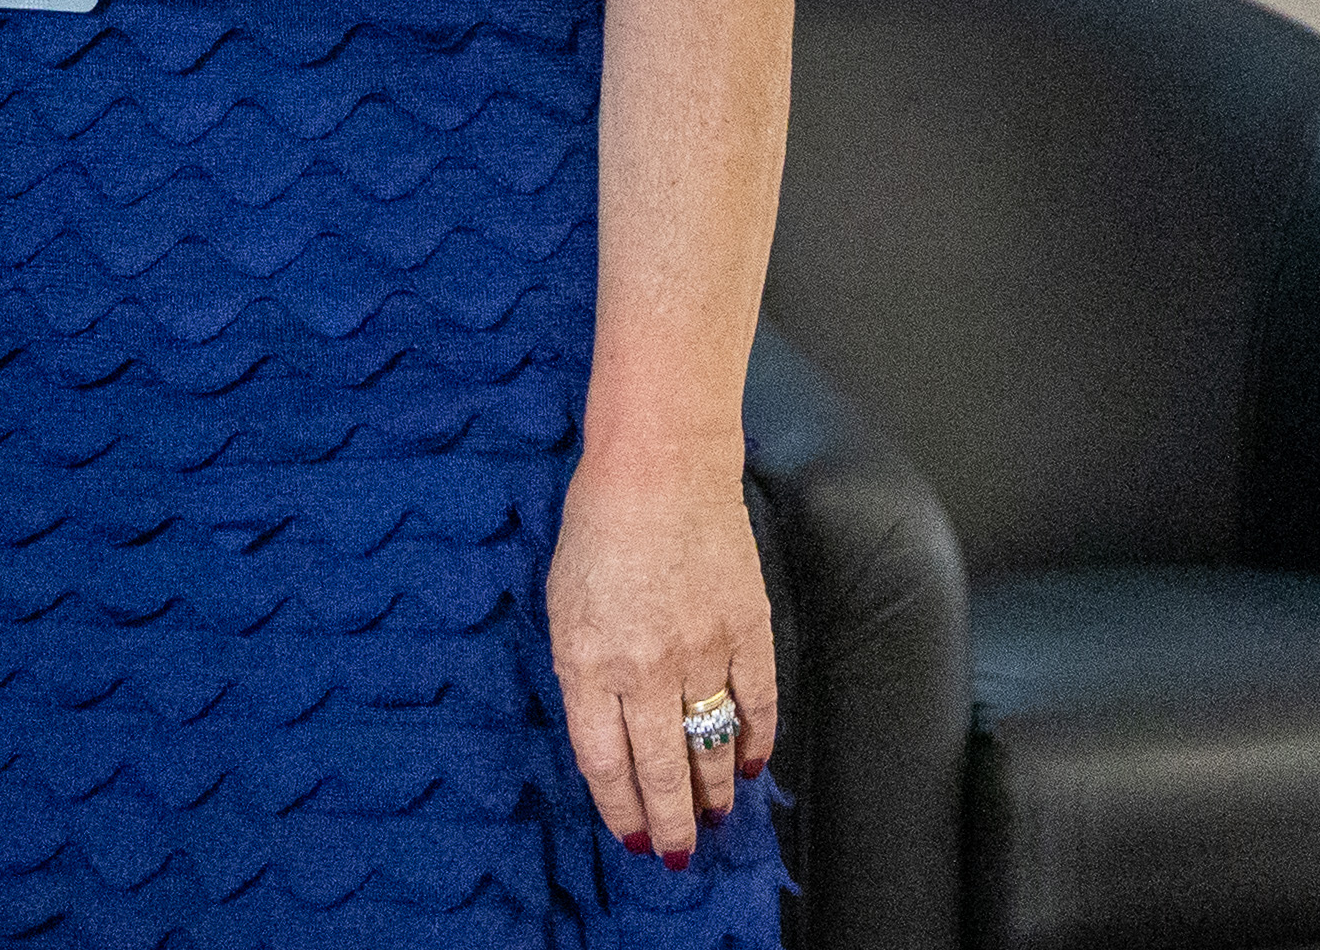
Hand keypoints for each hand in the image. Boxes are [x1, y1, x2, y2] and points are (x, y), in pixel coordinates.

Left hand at [545, 456, 777, 866]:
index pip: (604, 761)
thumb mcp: (563, 602)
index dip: (620, 808)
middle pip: (660, 769)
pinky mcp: (746, 630)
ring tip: (715, 818)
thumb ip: (583, 668)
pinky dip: (756, 741)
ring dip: (714, 791)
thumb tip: (609, 725)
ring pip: (710, 746)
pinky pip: (756, 703)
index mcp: (587, 662)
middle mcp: (643, 669)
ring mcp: (700, 652)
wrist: (660, 468)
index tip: (633, 836)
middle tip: (680, 851)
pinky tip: (751, 764)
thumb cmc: (598, 528)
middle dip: (671, 821)